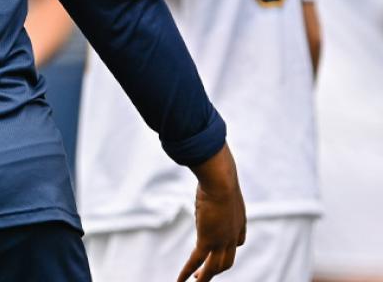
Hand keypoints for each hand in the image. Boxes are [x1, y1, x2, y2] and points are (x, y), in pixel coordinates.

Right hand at [179, 144, 245, 281]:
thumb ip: (214, 171)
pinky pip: (197, 262)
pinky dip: (189, 273)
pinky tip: (181, 281)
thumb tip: (206, 151)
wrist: (221, 178)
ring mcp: (223, 239)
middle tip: (206, 275)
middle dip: (218, 269)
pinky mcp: (209, 241)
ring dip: (205, 277)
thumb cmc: (219, 172)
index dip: (231, 246)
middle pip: (228, 259)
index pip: (238, 240)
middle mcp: (234, 232)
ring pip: (216, 267)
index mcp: (238, 218)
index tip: (222, 248)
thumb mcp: (219, 175)